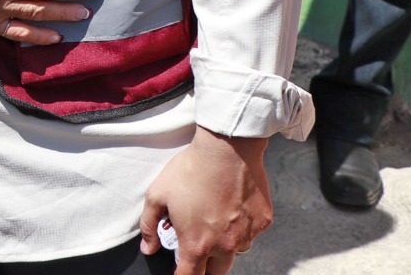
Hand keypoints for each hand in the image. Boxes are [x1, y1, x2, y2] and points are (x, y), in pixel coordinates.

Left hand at [140, 127, 271, 274]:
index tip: (181, 269)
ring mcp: (246, 235)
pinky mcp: (263, 221)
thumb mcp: (157, 194)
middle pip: (216, 272)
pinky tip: (233, 205)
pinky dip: (242, 226)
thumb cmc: (190, 170)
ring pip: (236, 252)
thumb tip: (148, 247)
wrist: (226, 148)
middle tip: (199, 243)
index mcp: (197, 245)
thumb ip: (149, 226)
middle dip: (206, 264)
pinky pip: (251, 233)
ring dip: (226, 244)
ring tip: (216, 218)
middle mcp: (225, 246)